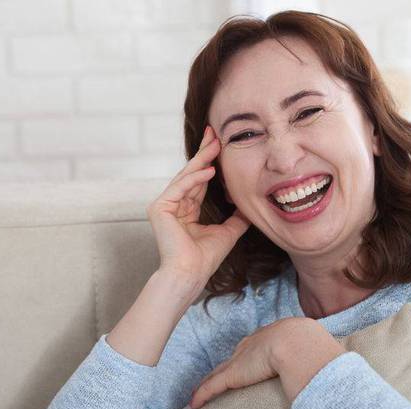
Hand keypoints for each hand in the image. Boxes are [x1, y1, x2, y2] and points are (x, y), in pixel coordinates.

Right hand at [146, 125, 250, 296]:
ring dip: (202, 159)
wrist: (190, 274)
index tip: (220, 144)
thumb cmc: (205, 258)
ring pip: (186, 176)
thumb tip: (250, 204)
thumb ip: (237, 217)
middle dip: (204, 152)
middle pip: (191, 173)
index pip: (200, 180)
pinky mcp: (159, 208)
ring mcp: (165, 205)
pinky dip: (195, 178)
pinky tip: (210, 170)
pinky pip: (180, 187)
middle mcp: (174, 205)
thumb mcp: (228, 232)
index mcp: (187, 210)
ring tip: (216, 144)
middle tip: (215, 132)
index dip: (210, 162)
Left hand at [189, 317, 306, 408]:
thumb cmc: (309, 344)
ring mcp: (240, 360)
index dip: (248, 356)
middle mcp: (252, 345)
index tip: (246, 361)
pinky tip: (194, 404)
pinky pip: (212, 386)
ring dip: (210, 381)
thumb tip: (324, 360)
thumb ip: (310, 352)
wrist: (297, 343)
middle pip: (233, 358)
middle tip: (219, 374)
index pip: (254, 348)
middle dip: (227, 365)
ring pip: (219, 371)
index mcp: (271, 336)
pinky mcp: (233, 375)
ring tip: (201, 389)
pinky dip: (202, 395)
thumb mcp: (309, 343)